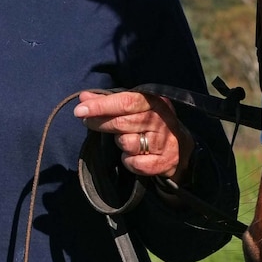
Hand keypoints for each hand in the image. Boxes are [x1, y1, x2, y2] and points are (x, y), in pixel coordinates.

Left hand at [74, 91, 193, 181]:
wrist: (181, 150)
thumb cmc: (151, 125)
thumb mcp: (135, 109)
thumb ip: (110, 102)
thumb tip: (84, 98)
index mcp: (155, 102)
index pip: (126, 101)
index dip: (101, 106)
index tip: (80, 110)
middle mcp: (162, 120)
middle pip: (123, 122)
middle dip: (100, 123)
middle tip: (87, 122)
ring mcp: (164, 142)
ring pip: (127, 143)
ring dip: (120, 143)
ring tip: (126, 140)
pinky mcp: (163, 162)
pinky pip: (134, 163)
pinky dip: (128, 161)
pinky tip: (133, 156)